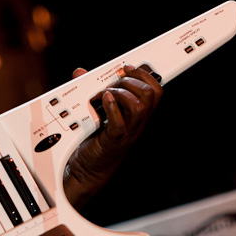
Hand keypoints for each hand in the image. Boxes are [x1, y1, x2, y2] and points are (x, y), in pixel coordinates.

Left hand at [63, 64, 162, 207]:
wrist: (85, 169)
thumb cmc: (92, 140)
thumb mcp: (92, 110)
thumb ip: (89, 90)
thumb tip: (80, 72)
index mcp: (137, 115)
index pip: (156, 90)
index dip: (145, 74)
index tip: (127, 67)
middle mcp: (136, 123)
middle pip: (152, 94)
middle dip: (132, 80)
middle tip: (114, 82)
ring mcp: (127, 132)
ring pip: (141, 106)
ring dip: (123, 92)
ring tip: (107, 93)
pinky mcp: (113, 141)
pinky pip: (120, 123)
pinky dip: (112, 107)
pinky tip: (104, 100)